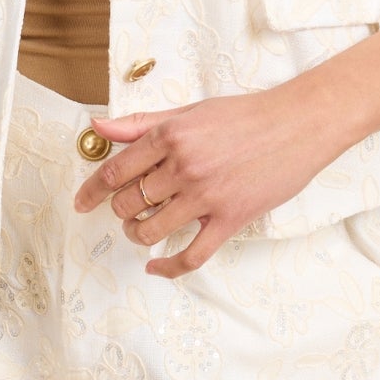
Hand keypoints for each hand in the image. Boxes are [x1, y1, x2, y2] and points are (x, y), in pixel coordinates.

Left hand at [72, 83, 346, 278]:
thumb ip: (141, 124)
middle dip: (119, 210)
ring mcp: (206, 196)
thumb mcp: (188, 112)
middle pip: (128, 203)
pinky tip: (157, 266)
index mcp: (169, 136)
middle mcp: (183, 166)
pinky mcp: (230, 219)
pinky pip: (191, 256)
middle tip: (126, 209)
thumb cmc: (245, 115)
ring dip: (139, 234)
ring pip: (152, 230)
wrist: (298, 124)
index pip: (114, 170)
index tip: (81, 202)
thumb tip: (98, 126)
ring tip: (143, 227)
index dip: (92, 190)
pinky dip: (168, 267)